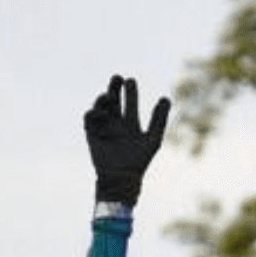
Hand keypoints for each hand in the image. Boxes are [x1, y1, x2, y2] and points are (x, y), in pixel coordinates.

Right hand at [85, 74, 169, 205]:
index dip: (130, 91)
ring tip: (109, 96)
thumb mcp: (153, 139)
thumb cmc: (139, 161)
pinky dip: (93, 112)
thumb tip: (166, 98)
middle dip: (114, 87)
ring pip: (101, 107)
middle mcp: (116, 125)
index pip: (129, 102)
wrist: (121, 178)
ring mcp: (103, 129)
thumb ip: (159, 119)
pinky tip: (102, 113)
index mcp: (130, 124)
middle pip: (113, 101)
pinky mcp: (92, 135)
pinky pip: (89, 119)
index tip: (130, 81)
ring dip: (103, 98)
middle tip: (117, 77)